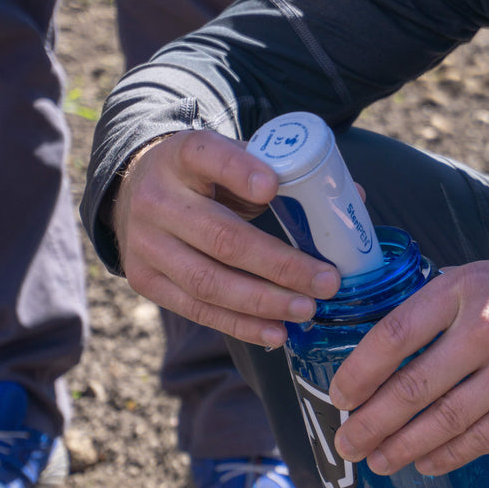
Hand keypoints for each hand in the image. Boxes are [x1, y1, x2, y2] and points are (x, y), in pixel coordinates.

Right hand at [112, 130, 340, 347]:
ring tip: (307, 310)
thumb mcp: (233, 158)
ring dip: (265, 302)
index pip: (208, 155)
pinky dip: (241, 325)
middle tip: (326, 281)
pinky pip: (197, 309)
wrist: (135, 192)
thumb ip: (283, 171)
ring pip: (208, 281)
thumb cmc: (204, 177)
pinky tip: (277, 332)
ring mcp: (146, 244)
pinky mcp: (145, 280)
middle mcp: (157, 199)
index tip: (272, 187)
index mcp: (183, 155)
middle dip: (279, 265)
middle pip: (221, 237)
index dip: (239, 171)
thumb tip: (353, 195)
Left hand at [329, 253, 488, 475]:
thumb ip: (437, 306)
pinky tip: (424, 463)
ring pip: (444, 420)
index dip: (361, 371)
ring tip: (377, 461)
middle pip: (413, 386)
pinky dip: (448, 455)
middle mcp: (486, 328)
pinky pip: (482, 438)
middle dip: (372, 422)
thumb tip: (382, 348)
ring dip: (403, 446)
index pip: (396, 334)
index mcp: (462, 290)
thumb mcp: (484, 278)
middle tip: (347, 442)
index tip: (340, 395)